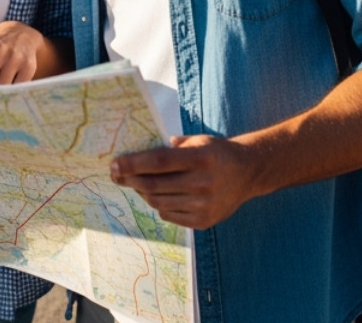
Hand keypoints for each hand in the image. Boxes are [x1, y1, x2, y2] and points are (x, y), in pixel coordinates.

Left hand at [109, 134, 262, 229]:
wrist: (247, 173)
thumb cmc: (216, 153)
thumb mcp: (198, 141)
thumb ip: (170, 147)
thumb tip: (137, 154)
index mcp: (201, 158)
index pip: (158, 162)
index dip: (133, 164)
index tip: (114, 164)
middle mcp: (203, 183)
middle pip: (154, 185)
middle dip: (130, 180)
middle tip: (117, 175)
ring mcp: (204, 205)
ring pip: (158, 202)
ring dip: (142, 192)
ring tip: (137, 184)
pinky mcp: (203, 221)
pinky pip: (168, 215)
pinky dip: (158, 204)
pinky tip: (158, 195)